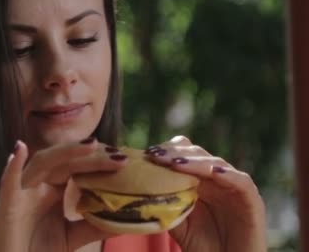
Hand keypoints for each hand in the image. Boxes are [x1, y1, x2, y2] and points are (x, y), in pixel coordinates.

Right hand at [0, 139, 125, 251]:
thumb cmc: (35, 251)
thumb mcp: (71, 237)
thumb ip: (94, 225)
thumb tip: (126, 218)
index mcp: (50, 189)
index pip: (76, 166)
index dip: (98, 160)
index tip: (123, 159)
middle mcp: (36, 185)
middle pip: (65, 161)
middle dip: (91, 156)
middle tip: (120, 157)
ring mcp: (21, 192)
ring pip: (42, 163)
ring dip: (65, 152)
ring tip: (92, 145)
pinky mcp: (6, 205)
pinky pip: (8, 182)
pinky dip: (12, 166)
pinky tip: (19, 148)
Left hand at [146, 136, 266, 251]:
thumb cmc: (203, 247)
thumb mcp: (177, 223)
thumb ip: (164, 204)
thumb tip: (140, 188)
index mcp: (199, 180)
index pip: (184, 154)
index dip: (167, 151)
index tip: (147, 154)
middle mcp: (217, 179)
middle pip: (197, 154)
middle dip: (175, 153)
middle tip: (156, 154)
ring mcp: (235, 187)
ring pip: (216, 164)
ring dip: (195, 162)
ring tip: (175, 163)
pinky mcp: (252, 200)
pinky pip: (241, 182)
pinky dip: (227, 175)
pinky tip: (212, 172)